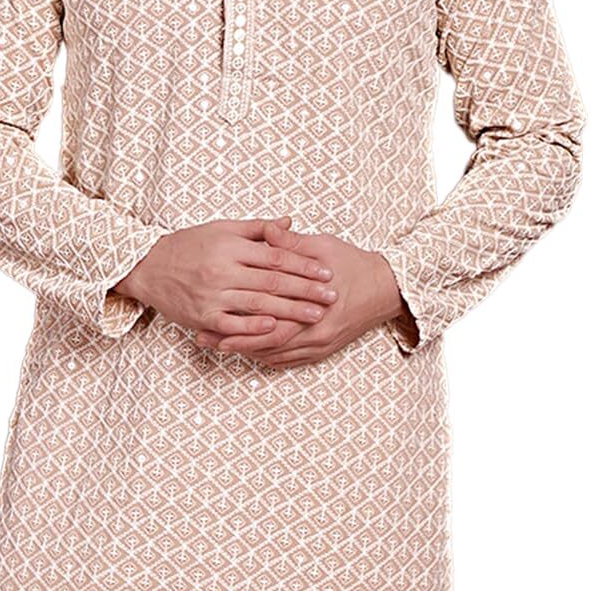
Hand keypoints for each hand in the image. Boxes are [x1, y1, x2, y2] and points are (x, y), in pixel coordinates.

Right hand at [115, 215, 338, 338]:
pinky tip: (276, 327)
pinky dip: (255, 326)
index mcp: (229, 246)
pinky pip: (233, 324)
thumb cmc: (188, 245)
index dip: (303, 265)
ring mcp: (212, 295)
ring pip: (258, 304)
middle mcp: (222, 270)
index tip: (326, 272)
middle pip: (272, 282)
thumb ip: (257, 228)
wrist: (147, 267)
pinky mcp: (203, 316)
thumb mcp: (221, 228)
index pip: (275, 257)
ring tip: (315, 315)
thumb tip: (290, 222)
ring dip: (290, 311)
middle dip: (306, 290)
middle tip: (332, 296)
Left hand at [192, 221, 407, 366]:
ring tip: (217, 344)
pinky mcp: (321, 350)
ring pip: (275, 354)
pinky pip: (288, 359)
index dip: (238, 321)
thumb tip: (267, 230)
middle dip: (234, 340)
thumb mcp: (322, 246)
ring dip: (246, 350)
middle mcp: (316, 331)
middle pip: (267, 343)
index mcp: (313, 304)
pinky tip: (247, 351)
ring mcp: (319, 344)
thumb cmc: (353, 264)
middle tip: (205, 337)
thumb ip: (291, 243)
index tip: (211, 315)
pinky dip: (265, 356)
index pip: (269, 319)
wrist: (386, 289)